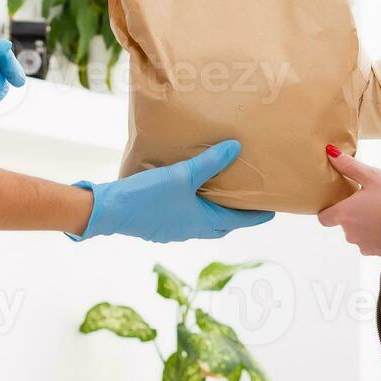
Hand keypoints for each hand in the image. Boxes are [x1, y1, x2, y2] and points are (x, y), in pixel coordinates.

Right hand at [70, 140, 274, 243]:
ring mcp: (173, 231)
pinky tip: (187, 198)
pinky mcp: (158, 228)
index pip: (237, 221)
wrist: (109, 211)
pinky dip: (194, 212)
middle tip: (247, 204)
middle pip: (221, 226)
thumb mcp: (182, 175)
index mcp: (201, 221)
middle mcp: (190, 230)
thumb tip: (235, 148)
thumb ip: (209, 162)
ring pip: (202, 224)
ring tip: (219, 197)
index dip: (255, 216)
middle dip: (236, 217)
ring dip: (214, 214)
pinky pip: (184, 221)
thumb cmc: (148, 195)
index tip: (271, 212)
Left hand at [317, 145, 380, 256]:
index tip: (339, 202)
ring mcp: (363, 245)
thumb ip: (349, 166)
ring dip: (365, 225)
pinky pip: (370, 243)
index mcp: (344, 214)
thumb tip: (330, 153)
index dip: (329, 210)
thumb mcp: (372, 176)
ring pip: (358, 234)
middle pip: (344, 224)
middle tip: (369, 201)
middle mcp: (350, 233)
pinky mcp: (376, 252)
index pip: (324, 218)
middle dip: (353, 214)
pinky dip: (376, 235)